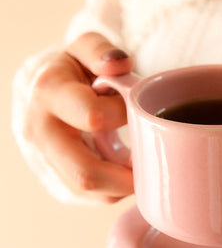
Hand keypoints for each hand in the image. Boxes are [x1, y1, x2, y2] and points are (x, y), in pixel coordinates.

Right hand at [25, 32, 134, 202]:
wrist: (43, 94)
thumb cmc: (73, 72)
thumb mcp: (84, 49)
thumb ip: (100, 50)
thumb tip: (119, 65)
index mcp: (49, 95)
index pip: (93, 117)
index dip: (125, 116)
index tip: (137, 110)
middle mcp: (42, 133)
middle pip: (86, 173)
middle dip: (127, 177)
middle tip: (154, 164)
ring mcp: (46, 162)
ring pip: (90, 192)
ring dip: (124, 185)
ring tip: (141, 165)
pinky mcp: (57, 182)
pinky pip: (91, 198)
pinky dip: (116, 190)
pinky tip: (126, 172)